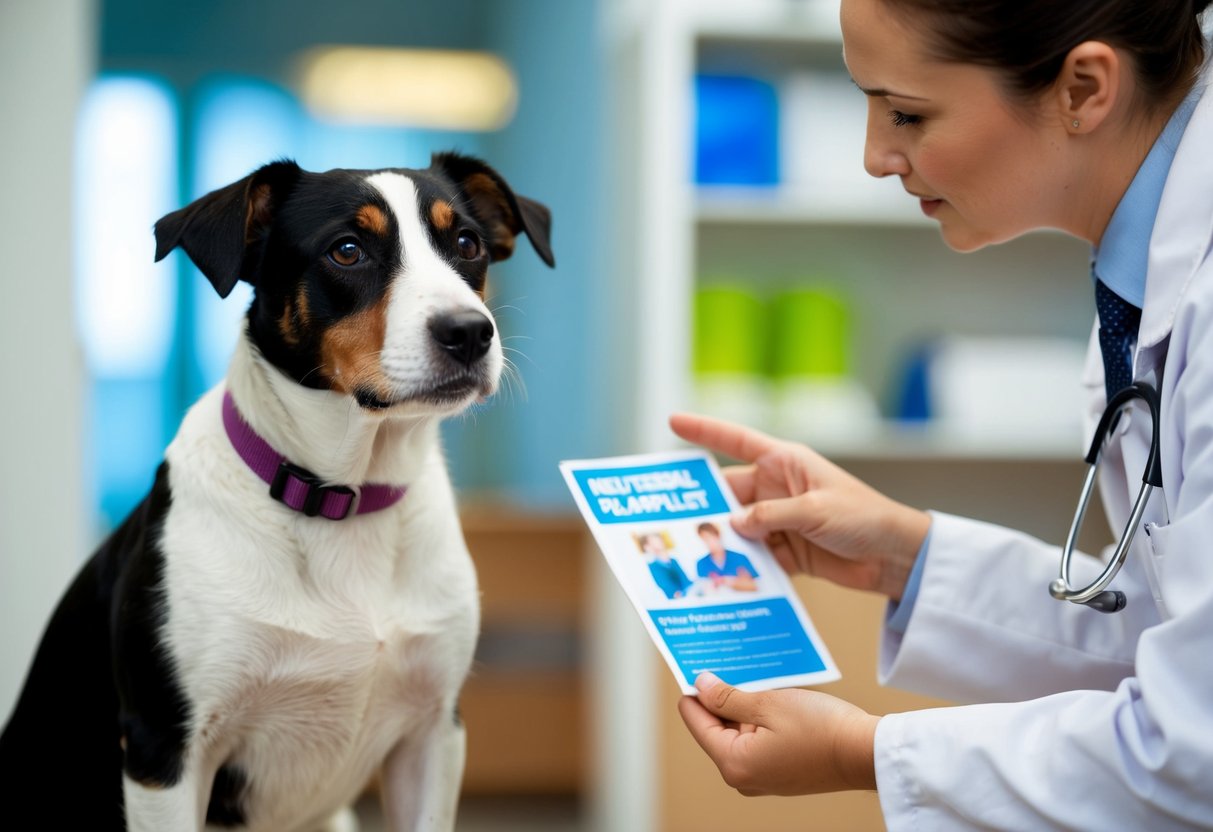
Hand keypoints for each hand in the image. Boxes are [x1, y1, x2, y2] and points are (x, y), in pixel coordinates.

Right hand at [669, 412, 929, 599]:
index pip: (736, 441)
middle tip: (677, 524)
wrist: (896, 556)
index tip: (672, 422)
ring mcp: (779, 521)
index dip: (704, 431)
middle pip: (728, 495)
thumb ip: (770, 516)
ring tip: (698, 558)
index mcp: (784, 463)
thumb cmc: (863, 517)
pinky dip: (744, 569)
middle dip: (706, 509)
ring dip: (724, 545)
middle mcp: (776, 489)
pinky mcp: (786, 551)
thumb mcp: (813, 510)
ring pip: (738, 530)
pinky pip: (755, 557)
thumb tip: (732, 524)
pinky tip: (727, 581)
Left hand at [678, 673, 877, 795]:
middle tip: (725, 665)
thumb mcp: (767, 704)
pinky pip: (756, 743)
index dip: (694, 691)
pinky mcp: (778, 774)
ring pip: (737, 735)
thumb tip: (700, 686)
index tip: (695, 666)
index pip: (696, 722)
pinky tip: (769, 698)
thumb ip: (728, 698)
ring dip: (742, 708)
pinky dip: (758, 721)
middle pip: (715, 730)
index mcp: (733, 763)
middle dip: (719, 699)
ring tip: (752, 678)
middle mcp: (742, 777)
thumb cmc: (820, 729)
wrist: (864, 753)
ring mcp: (761, 778)